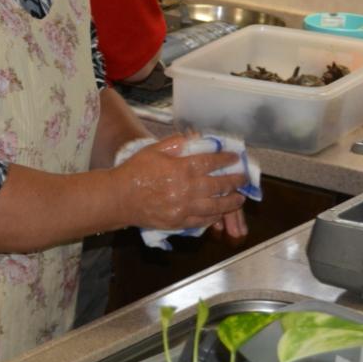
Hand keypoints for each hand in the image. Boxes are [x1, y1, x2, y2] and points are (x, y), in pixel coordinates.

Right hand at [116, 134, 246, 231]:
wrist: (118, 198)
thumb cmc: (134, 171)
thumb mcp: (153, 150)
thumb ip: (176, 144)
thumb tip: (196, 139)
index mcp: (181, 169)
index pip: (211, 162)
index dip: (226, 159)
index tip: (235, 158)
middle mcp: (186, 189)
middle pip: (219, 185)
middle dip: (235, 181)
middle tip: (243, 178)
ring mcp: (184, 208)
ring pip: (215, 206)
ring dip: (231, 202)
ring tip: (239, 198)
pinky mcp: (178, 222)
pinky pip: (202, 221)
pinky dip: (215, 217)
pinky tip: (220, 213)